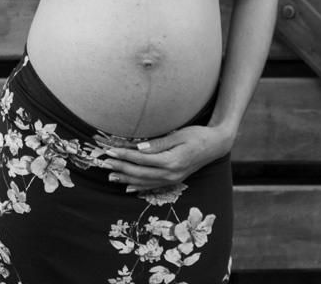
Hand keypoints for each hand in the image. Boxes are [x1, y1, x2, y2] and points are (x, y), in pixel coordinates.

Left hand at [99, 124, 233, 192]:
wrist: (216, 146)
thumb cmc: (198, 135)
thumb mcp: (179, 135)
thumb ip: (158, 143)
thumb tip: (139, 148)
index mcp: (171, 161)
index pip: (141, 159)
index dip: (124, 155)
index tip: (110, 151)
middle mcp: (171, 174)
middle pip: (140, 172)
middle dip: (120, 168)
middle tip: (104, 164)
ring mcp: (173, 179)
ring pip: (144, 182)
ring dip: (126, 179)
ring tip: (110, 176)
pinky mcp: (174, 180)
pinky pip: (153, 186)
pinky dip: (139, 187)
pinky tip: (128, 186)